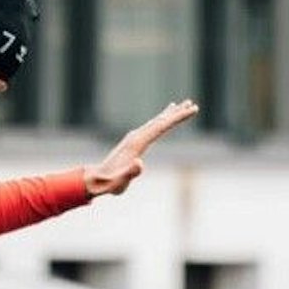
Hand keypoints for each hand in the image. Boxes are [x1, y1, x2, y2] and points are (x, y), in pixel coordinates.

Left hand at [83, 99, 199, 197]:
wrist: (95, 180)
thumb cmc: (109, 183)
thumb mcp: (120, 182)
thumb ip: (130, 173)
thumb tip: (140, 163)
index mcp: (137, 143)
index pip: (161, 126)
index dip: (177, 118)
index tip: (191, 111)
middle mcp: (136, 136)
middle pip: (160, 121)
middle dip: (177, 114)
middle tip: (193, 105)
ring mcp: (134, 138)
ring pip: (156, 123)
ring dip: (170, 115)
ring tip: (183, 106)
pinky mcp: (133, 142)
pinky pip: (151, 128)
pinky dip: (160, 121)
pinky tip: (164, 117)